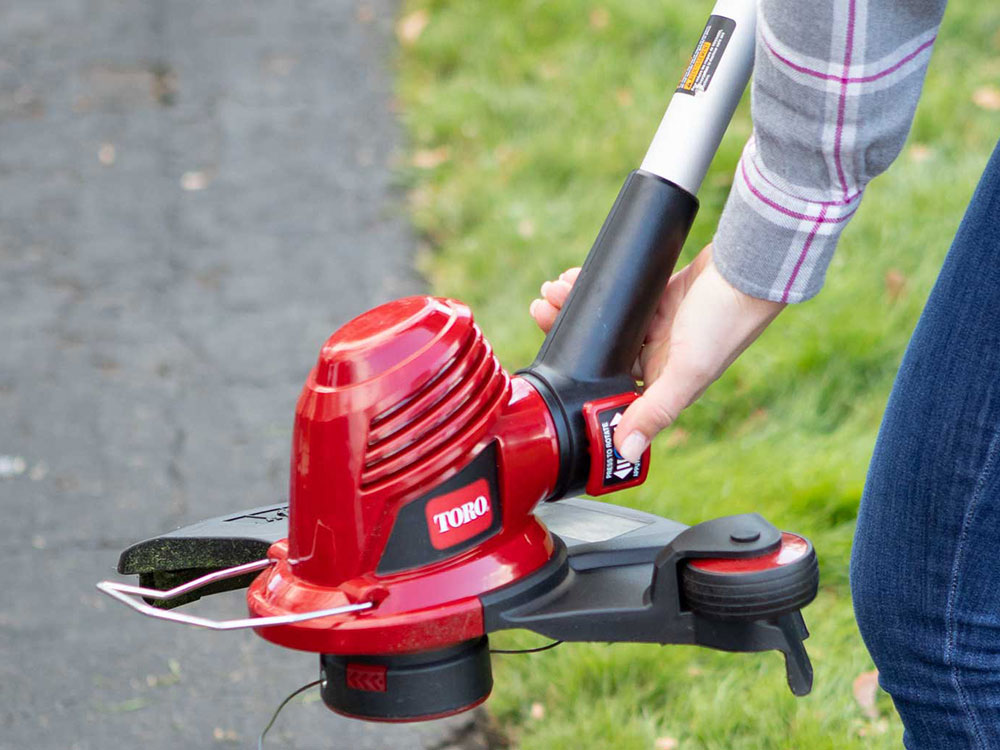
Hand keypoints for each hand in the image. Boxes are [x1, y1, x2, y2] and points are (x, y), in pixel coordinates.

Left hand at [529, 245, 784, 461]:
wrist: (752, 267)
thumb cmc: (727, 321)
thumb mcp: (689, 371)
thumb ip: (656, 410)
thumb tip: (625, 453)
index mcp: (663, 385)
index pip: (609, 390)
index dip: (577, 378)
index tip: (550, 361)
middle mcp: (658, 358)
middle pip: (600, 353)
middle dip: (568, 331)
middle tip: (542, 311)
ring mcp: (657, 327)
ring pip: (605, 325)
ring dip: (577, 307)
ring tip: (553, 291)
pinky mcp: (659, 296)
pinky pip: (619, 298)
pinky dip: (598, 289)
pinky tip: (577, 279)